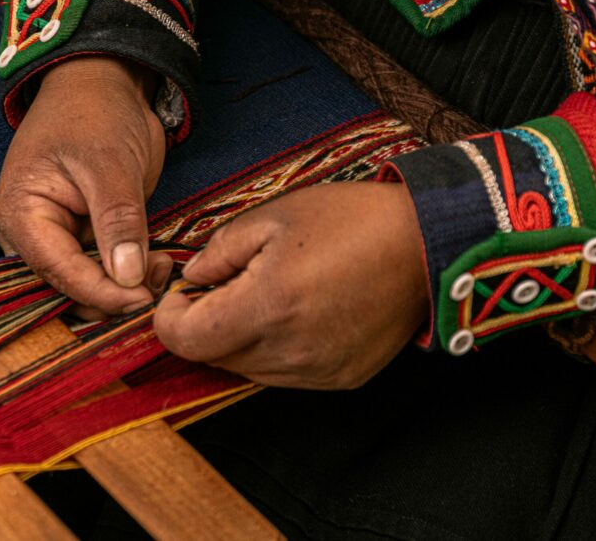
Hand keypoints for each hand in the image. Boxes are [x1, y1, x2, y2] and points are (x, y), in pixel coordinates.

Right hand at [0, 56, 172, 313]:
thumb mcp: (111, 163)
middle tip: (160, 279)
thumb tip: (126, 278)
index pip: (56, 270)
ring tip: (161, 266)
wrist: (105, 85)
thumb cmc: (96, 112)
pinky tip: (156, 262)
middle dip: (114, 293)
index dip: (100, 292)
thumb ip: (118, 220)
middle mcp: (31, 234)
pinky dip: (130, 274)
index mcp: (21, 213)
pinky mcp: (84, 237)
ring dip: (125, 287)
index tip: (142, 298)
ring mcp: (58, 238)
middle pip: (68, 287)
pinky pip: (103, 271)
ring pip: (87, 285)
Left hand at [154, 182, 428, 388]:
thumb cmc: (353, 222)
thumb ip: (221, 248)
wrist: (426, 245)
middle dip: (203, 324)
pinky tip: (294, 314)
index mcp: (267, 306)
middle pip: (212, 358)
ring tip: (264, 295)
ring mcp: (316, 371)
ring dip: (237, 339)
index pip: (186, 340)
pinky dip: (273, 350)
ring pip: (245, 370)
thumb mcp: (275, 216)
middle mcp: (289, 351)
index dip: (168, 317)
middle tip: (222, 286)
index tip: (180, 293)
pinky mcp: (339, 379)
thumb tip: (193, 275)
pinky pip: (283, 375)